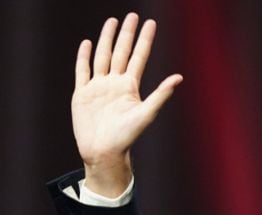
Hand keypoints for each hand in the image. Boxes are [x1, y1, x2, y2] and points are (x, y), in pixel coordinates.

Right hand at [72, 13, 182, 196]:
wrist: (104, 152)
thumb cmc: (127, 137)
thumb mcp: (146, 114)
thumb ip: (160, 95)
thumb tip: (179, 77)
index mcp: (130, 87)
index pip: (139, 56)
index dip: (144, 39)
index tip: (150, 22)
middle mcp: (115, 83)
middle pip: (121, 52)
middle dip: (126, 34)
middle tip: (132, 15)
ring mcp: (98, 87)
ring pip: (103, 56)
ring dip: (107, 39)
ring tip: (112, 22)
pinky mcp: (82, 93)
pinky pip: (82, 70)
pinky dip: (84, 57)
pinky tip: (87, 43)